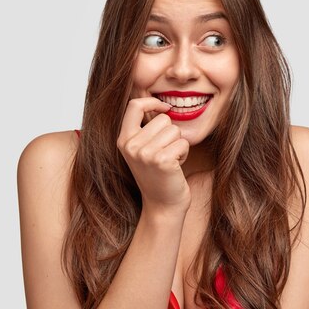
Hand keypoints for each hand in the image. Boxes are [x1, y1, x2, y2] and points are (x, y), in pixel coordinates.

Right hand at [117, 97, 191, 215]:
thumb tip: (162, 104)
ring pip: (175, 130)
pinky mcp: (162, 161)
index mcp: (123, 140)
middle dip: (171, 134)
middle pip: (163, 119)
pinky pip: (183, 143)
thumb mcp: (143, 151)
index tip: (165, 107)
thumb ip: (146, 129)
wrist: (163, 206)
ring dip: (179, 145)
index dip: (152, 102)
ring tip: (170, 161)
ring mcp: (145, 153)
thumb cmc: (158, 176)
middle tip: (166, 154)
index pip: (134, 106)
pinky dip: (184, 154)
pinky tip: (176, 168)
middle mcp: (131, 145)